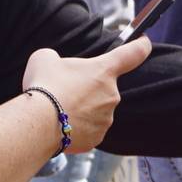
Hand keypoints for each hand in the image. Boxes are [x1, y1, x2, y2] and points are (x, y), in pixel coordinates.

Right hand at [20, 38, 153, 154]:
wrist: (38, 123)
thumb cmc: (44, 87)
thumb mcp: (45, 58)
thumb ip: (57, 58)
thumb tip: (55, 65)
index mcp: (104, 70)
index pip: (133, 53)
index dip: (141, 45)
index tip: (144, 42)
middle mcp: (112, 95)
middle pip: (103, 87)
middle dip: (87, 87)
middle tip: (64, 90)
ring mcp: (106, 119)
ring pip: (96, 110)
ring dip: (81, 108)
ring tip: (58, 109)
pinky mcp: (96, 138)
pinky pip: (89, 129)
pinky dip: (77, 127)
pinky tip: (60, 124)